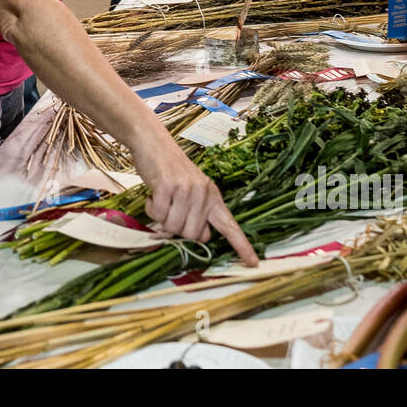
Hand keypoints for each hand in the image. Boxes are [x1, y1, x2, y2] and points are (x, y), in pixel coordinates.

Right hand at [131, 128, 259, 265]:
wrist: (153, 142)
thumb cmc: (171, 170)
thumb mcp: (192, 191)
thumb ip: (199, 214)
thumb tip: (204, 237)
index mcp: (213, 196)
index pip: (230, 225)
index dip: (241, 245)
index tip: (253, 263)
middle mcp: (203, 193)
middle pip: (192, 235)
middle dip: (177, 229)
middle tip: (171, 210)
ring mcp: (186, 189)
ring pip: (174, 227)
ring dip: (163, 219)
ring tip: (163, 200)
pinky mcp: (167, 186)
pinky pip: (159, 215)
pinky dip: (152, 209)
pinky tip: (154, 195)